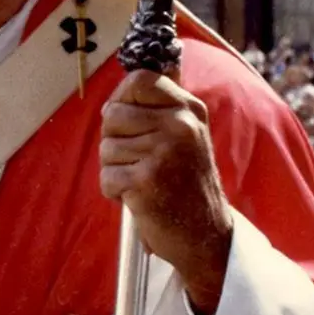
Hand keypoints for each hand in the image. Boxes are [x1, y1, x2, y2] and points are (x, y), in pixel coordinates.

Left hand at [99, 69, 234, 314]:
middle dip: (114, 140)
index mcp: (189, 110)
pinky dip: (115, 192)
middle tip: (140, 161)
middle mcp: (180, 126)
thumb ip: (159, 109)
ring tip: (143, 180)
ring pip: (106, 148)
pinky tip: (139, 197)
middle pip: (113, 114)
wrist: (207, 234)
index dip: (122, 97)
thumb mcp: (186, 135)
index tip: (126, 119)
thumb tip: (121, 89)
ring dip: (116, 169)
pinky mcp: (146, 181)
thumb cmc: (186, 183)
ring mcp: (164, 153)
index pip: (140, 80)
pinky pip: (107, 177)